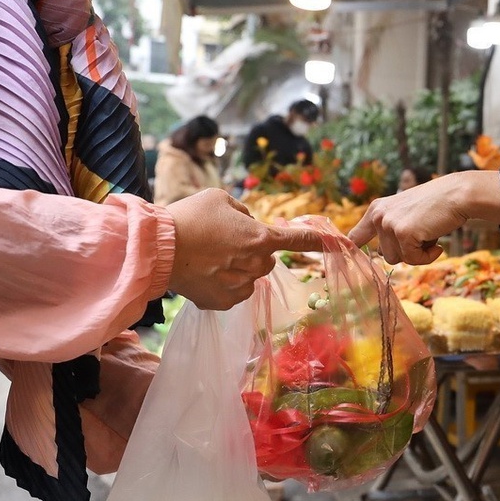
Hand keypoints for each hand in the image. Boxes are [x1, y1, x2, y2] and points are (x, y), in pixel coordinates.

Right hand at [165, 188, 326, 309]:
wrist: (158, 248)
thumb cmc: (189, 217)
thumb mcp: (220, 199)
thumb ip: (243, 213)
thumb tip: (248, 223)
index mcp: (261, 238)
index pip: (300, 241)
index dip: (321, 242)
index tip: (341, 245)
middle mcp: (257, 264)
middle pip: (266, 258)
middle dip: (251, 251)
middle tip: (221, 242)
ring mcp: (241, 286)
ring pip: (249, 275)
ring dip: (236, 268)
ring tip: (206, 257)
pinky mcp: (225, 302)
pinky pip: (234, 291)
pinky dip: (222, 284)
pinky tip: (202, 273)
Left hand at [351, 171, 499, 264]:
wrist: (457, 195)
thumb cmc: (437, 205)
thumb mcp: (406, 213)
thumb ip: (392, 229)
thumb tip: (383, 255)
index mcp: (377, 209)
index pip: (355, 236)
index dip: (354, 250)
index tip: (347, 259)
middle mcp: (378, 216)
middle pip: (384, 255)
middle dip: (405, 252)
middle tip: (423, 237)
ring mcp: (389, 224)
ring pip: (398, 259)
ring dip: (418, 254)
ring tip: (431, 235)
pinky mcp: (403, 233)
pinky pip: (413, 260)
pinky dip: (428, 256)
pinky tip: (438, 242)